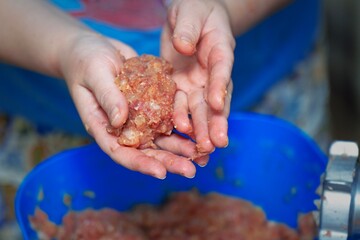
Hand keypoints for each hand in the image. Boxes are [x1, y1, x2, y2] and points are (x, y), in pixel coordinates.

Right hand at [59, 33, 201, 178]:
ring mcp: (137, 116)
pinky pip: (166, 117)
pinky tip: (198, 130)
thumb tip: (120, 120)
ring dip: (179, 147)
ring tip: (200, 155)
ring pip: (160, 137)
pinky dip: (181, 125)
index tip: (161, 173)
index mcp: (103, 126)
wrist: (94, 46)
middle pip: (145, 150)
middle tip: (190, 171)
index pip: (120, 152)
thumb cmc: (85, 60)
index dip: (140, 164)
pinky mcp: (149, 103)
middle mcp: (121, 126)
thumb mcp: (95, 74)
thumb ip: (108, 96)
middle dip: (167, 161)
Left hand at [161, 0, 234, 165]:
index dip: (220, 87)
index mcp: (220, 51)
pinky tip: (183, 142)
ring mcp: (197, 84)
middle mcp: (211, 73)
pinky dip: (183, 125)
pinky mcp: (181, 89)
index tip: (217, 104)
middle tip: (217, 143)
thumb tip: (182, 47)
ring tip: (202, 152)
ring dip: (202, 131)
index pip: (222, 70)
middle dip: (216, 121)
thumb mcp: (189, 12)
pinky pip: (181, 108)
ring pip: (200, 110)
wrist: (189, 20)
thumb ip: (187, 28)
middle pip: (215, 99)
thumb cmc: (194, 11)